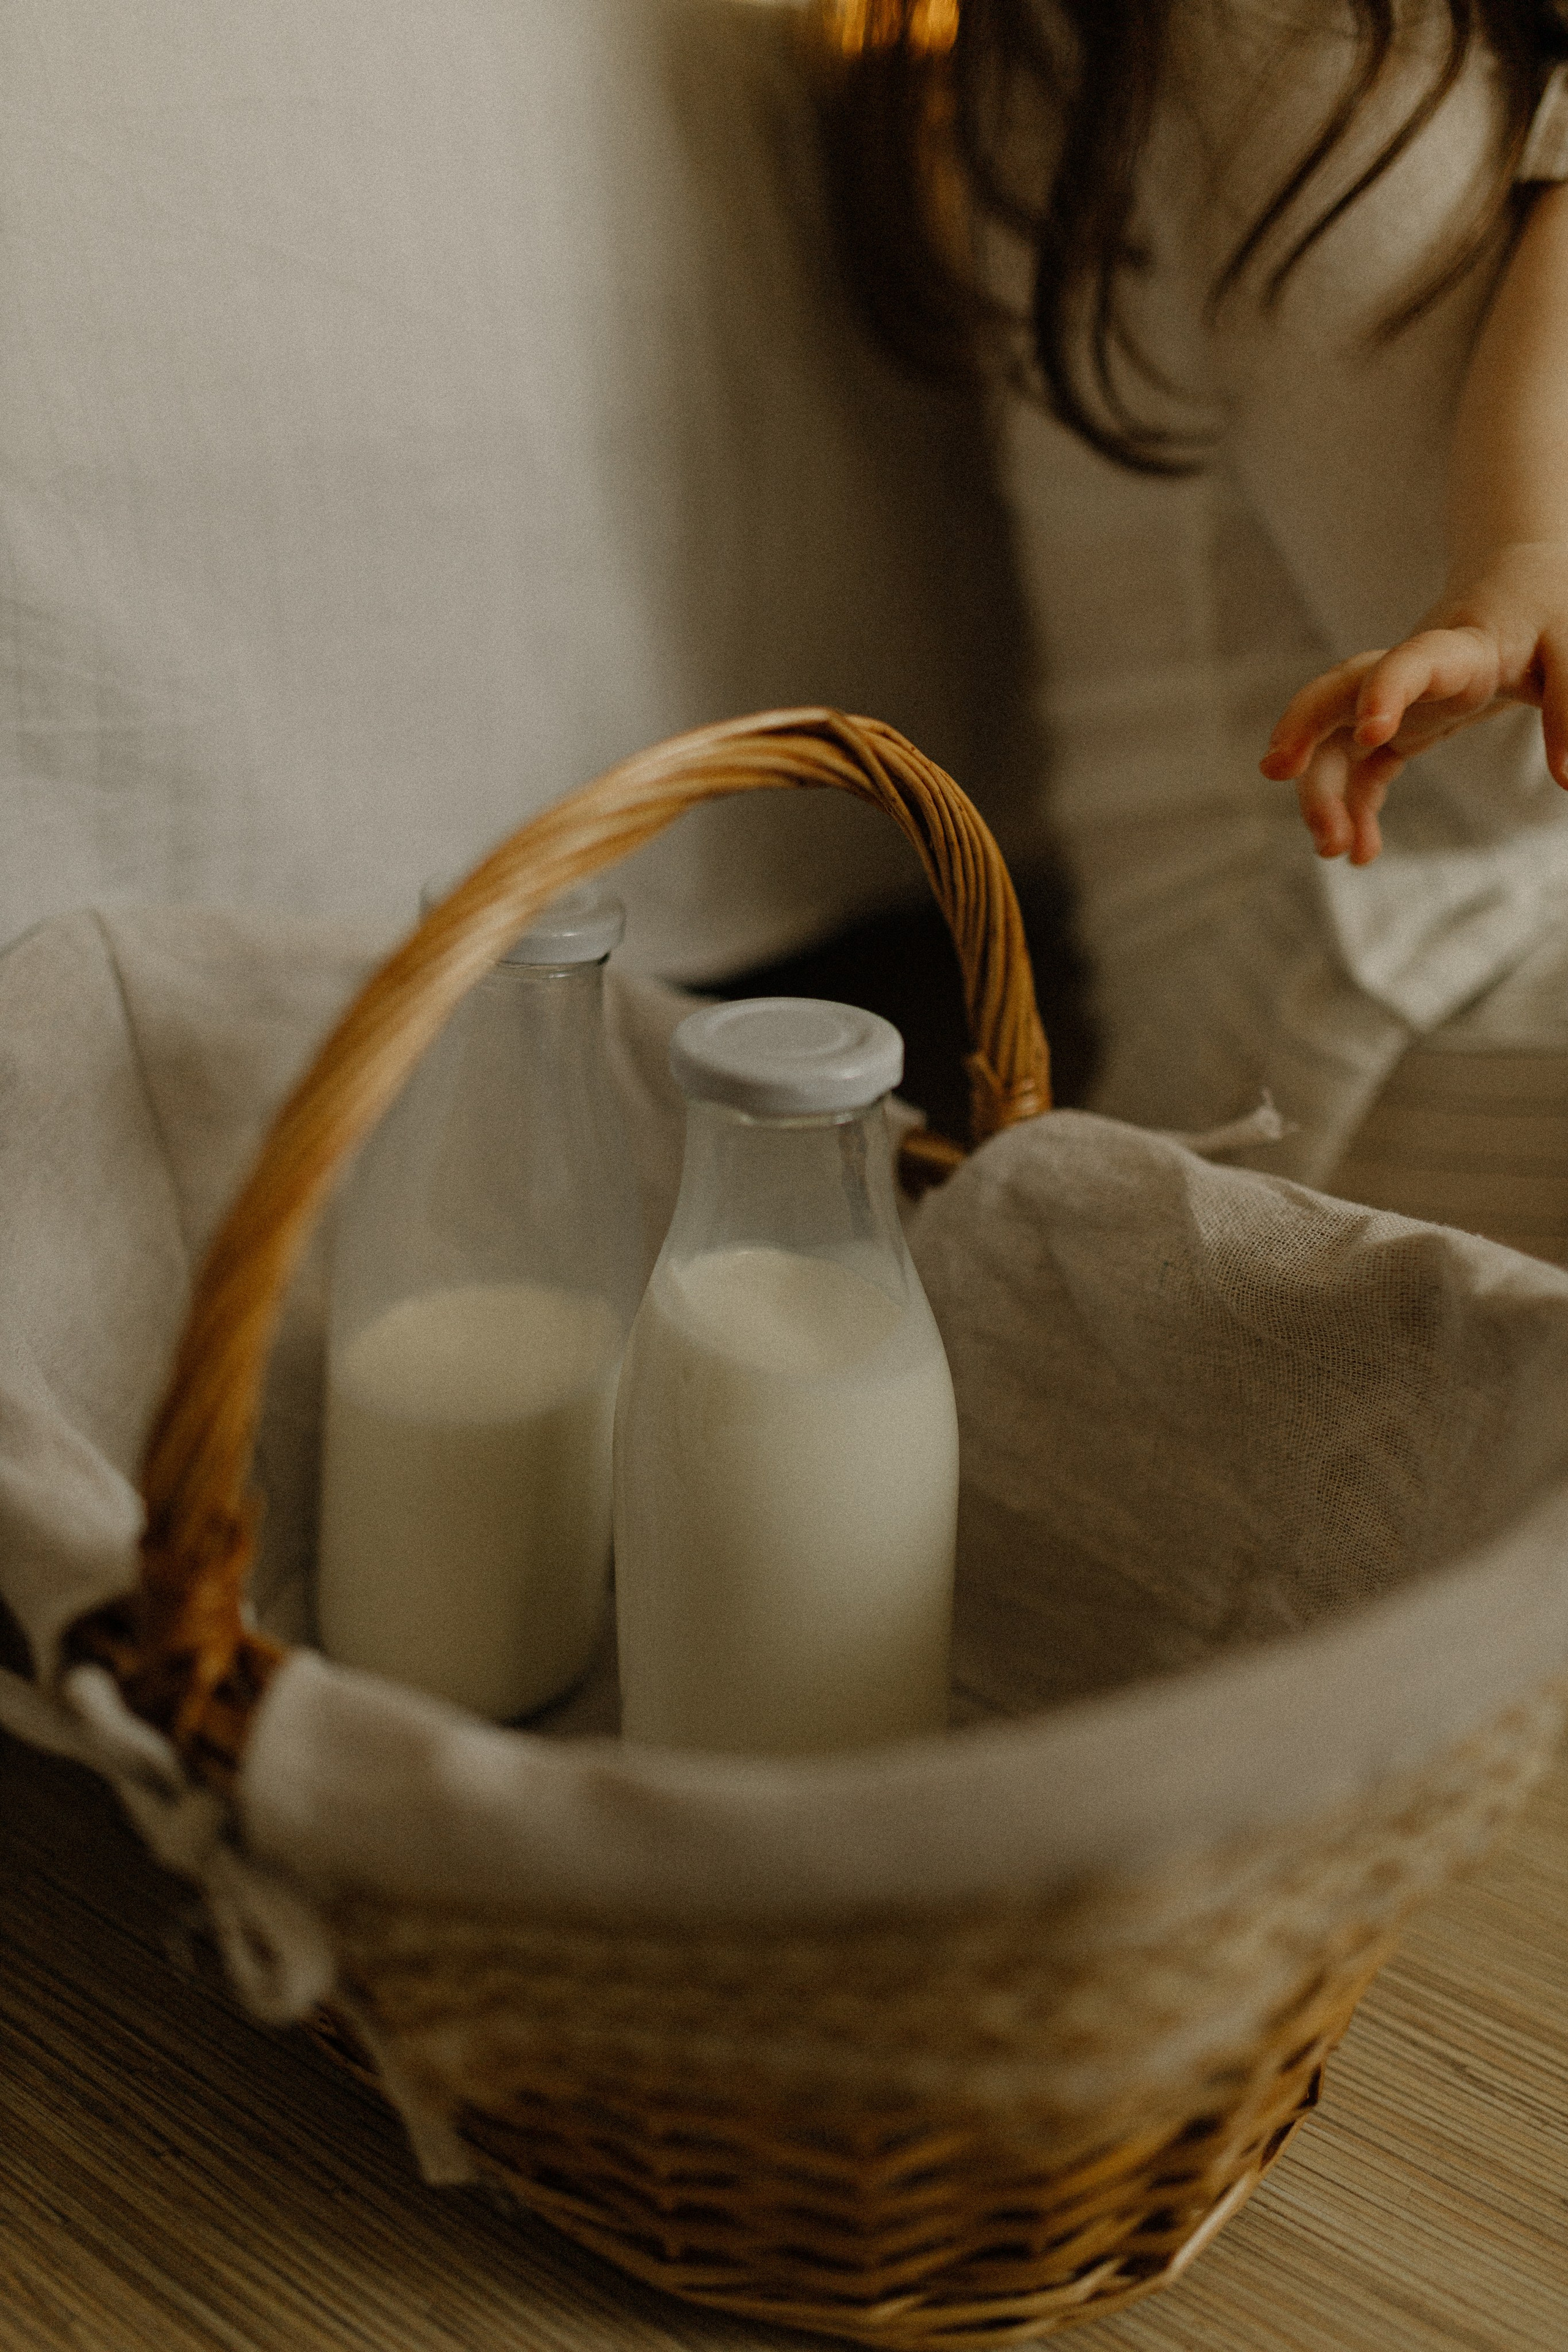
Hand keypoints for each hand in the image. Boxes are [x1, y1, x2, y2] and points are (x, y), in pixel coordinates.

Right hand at [1259, 542, 1567, 863]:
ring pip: (1337, 741)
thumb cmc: (1549, 615)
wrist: (1518, 593)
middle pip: (1339, 692)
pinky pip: (1359, 770)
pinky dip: (1354, 809)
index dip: (1388, 688)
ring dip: (1324, 792)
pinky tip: (1361, 853)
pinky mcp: (1396, 729)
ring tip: (1335, 851)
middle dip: (1303, 728)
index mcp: (1461, 648)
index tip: (1372, 731)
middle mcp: (1412, 674)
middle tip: (1278, 774)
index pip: (1413, 660)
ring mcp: (1396, 703)